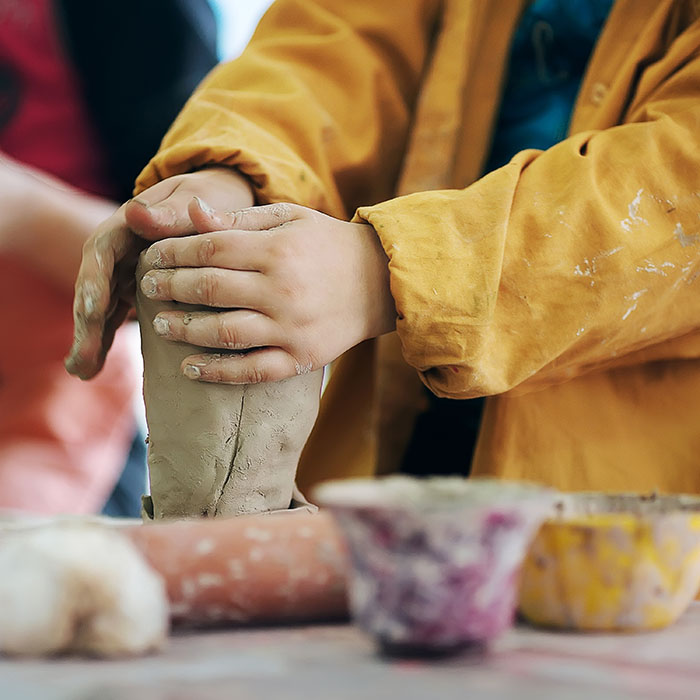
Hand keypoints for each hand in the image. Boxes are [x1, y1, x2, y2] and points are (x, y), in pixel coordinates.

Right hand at [65, 167, 254, 379]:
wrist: (218, 199)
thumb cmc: (210, 196)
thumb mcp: (195, 196)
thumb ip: (170, 211)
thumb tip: (137, 212)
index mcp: (128, 225)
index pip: (102, 253)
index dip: (96, 281)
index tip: (92, 309)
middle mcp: (120, 250)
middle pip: (95, 286)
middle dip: (87, 322)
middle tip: (84, 356)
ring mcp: (124, 272)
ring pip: (100, 306)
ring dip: (90, 339)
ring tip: (82, 371)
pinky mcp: (134, 290)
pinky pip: (113, 316)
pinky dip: (102, 340)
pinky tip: (88, 371)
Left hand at [138, 199, 396, 383]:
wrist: (381, 282)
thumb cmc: (328, 245)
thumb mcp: (290, 218)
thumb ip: (240, 219)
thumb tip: (191, 213)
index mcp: (277, 250)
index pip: (209, 248)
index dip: (173, 252)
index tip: (151, 256)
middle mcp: (282, 289)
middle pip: (210, 288)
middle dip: (170, 287)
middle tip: (149, 288)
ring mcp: (292, 328)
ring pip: (225, 332)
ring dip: (185, 330)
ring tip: (161, 325)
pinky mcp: (301, 358)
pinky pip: (253, 369)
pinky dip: (219, 372)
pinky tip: (191, 368)